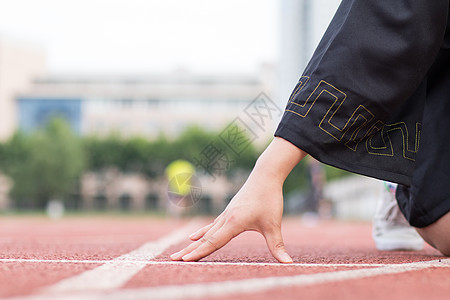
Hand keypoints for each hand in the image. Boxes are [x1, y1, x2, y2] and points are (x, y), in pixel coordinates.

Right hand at [170, 137, 306, 262]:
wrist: (265, 175)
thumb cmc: (269, 198)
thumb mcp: (273, 225)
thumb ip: (277, 246)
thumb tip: (288, 263)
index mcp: (233, 223)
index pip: (213, 242)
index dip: (199, 253)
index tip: (185, 260)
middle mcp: (225, 219)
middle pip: (204, 239)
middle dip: (189, 250)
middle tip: (172, 259)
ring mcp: (226, 214)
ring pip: (206, 232)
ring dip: (193, 243)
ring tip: (180, 252)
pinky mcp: (229, 211)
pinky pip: (211, 225)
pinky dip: (202, 232)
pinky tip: (195, 236)